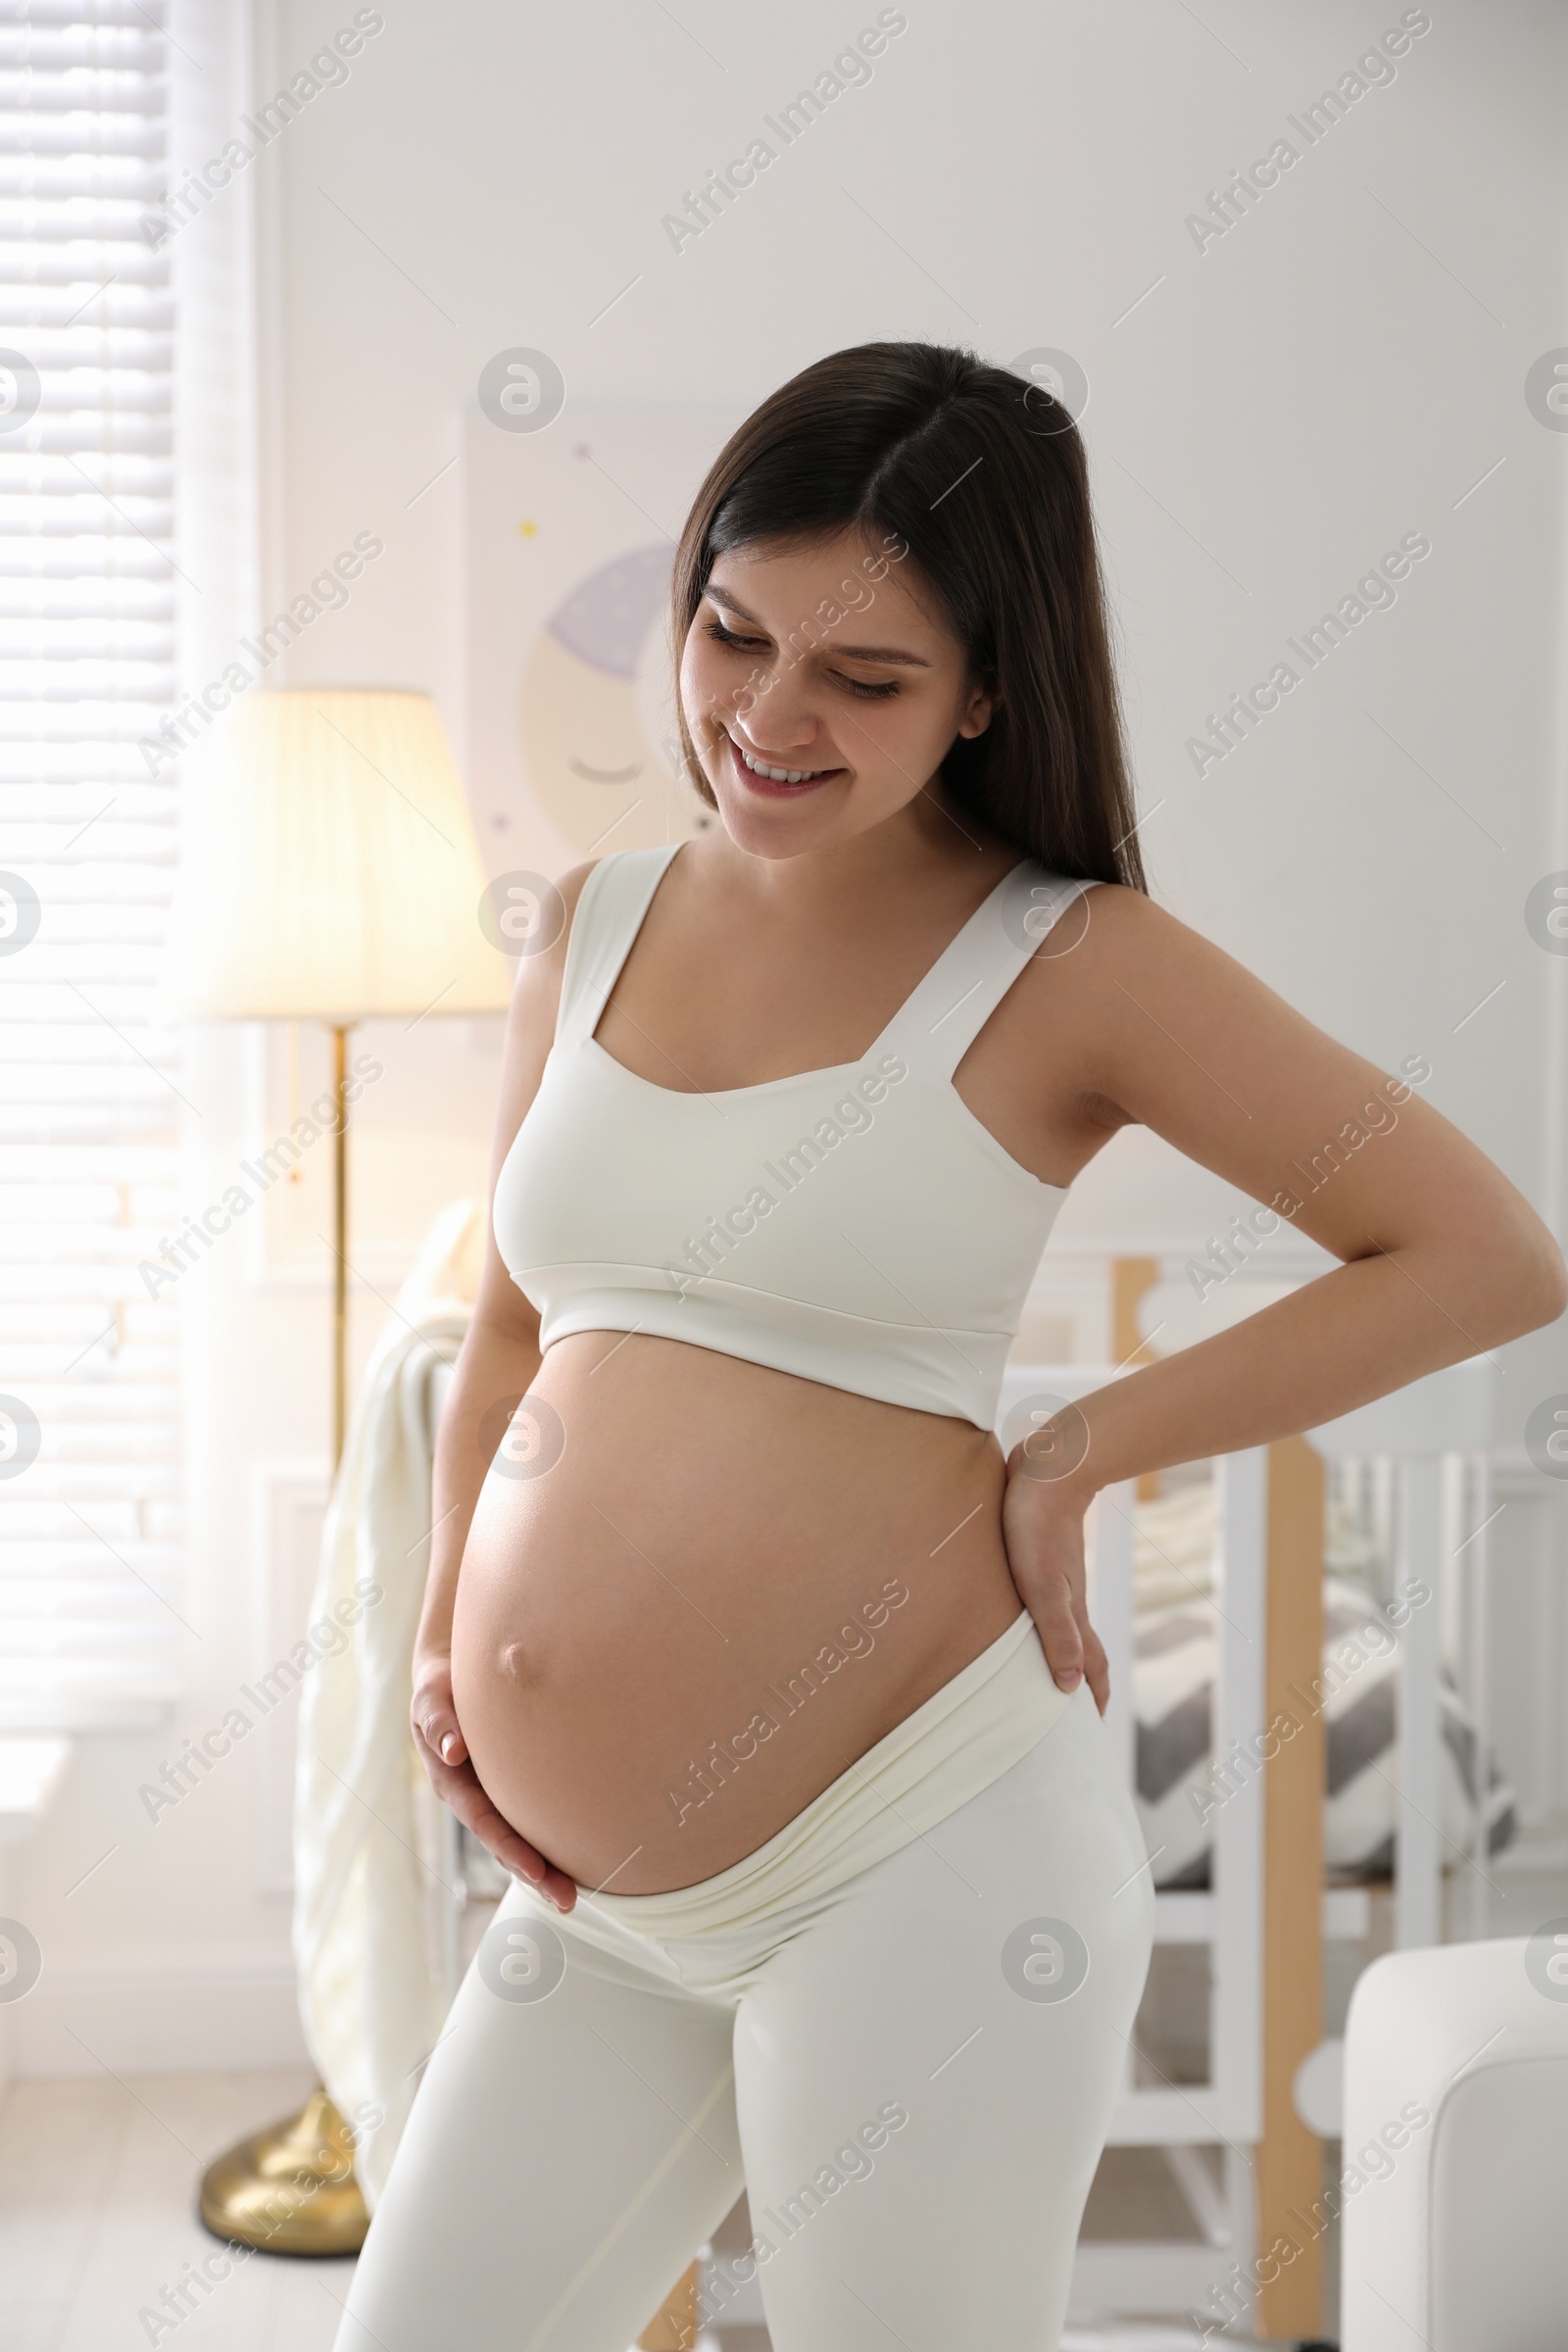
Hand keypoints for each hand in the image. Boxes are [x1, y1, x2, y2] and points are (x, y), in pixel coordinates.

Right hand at [410, 1650, 577, 1913]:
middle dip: (535, 1874)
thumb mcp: (431, 1698)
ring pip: (524, 1836)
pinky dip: (557, 1833)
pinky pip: (537, 1812)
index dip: (509, 1848)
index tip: (536, 1870)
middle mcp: (477, 1798)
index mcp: (454, 1785)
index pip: (485, 1823)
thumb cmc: (442, 1687)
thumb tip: (454, 1750)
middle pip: (507, 1844)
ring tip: (578, 1892)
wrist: (453, 1674)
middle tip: (566, 1900)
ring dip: (548, 1865)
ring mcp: (496, 1794)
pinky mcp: (515, 1784)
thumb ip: (438, 1721)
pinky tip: (586, 1850)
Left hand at [1000, 1457, 1109, 1715]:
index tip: (1093, 1725)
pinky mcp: (1039, 1554)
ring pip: (1061, 1621)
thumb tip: (1070, 1687)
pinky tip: (1023, 1612)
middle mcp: (1068, 1597)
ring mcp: (1056, 1575)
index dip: (1092, 1694)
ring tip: (1047, 1667)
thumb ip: (1057, 1634)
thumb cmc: (1038, 1528)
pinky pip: (1043, 1597)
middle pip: (1079, 1646)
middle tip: (1071, 1705)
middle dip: (1080, 1678)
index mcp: (1072, 1611)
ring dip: (1059, 1647)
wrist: (1048, 1469)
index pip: (1090, 1663)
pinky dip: (1041, 1617)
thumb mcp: (1043, 1587)